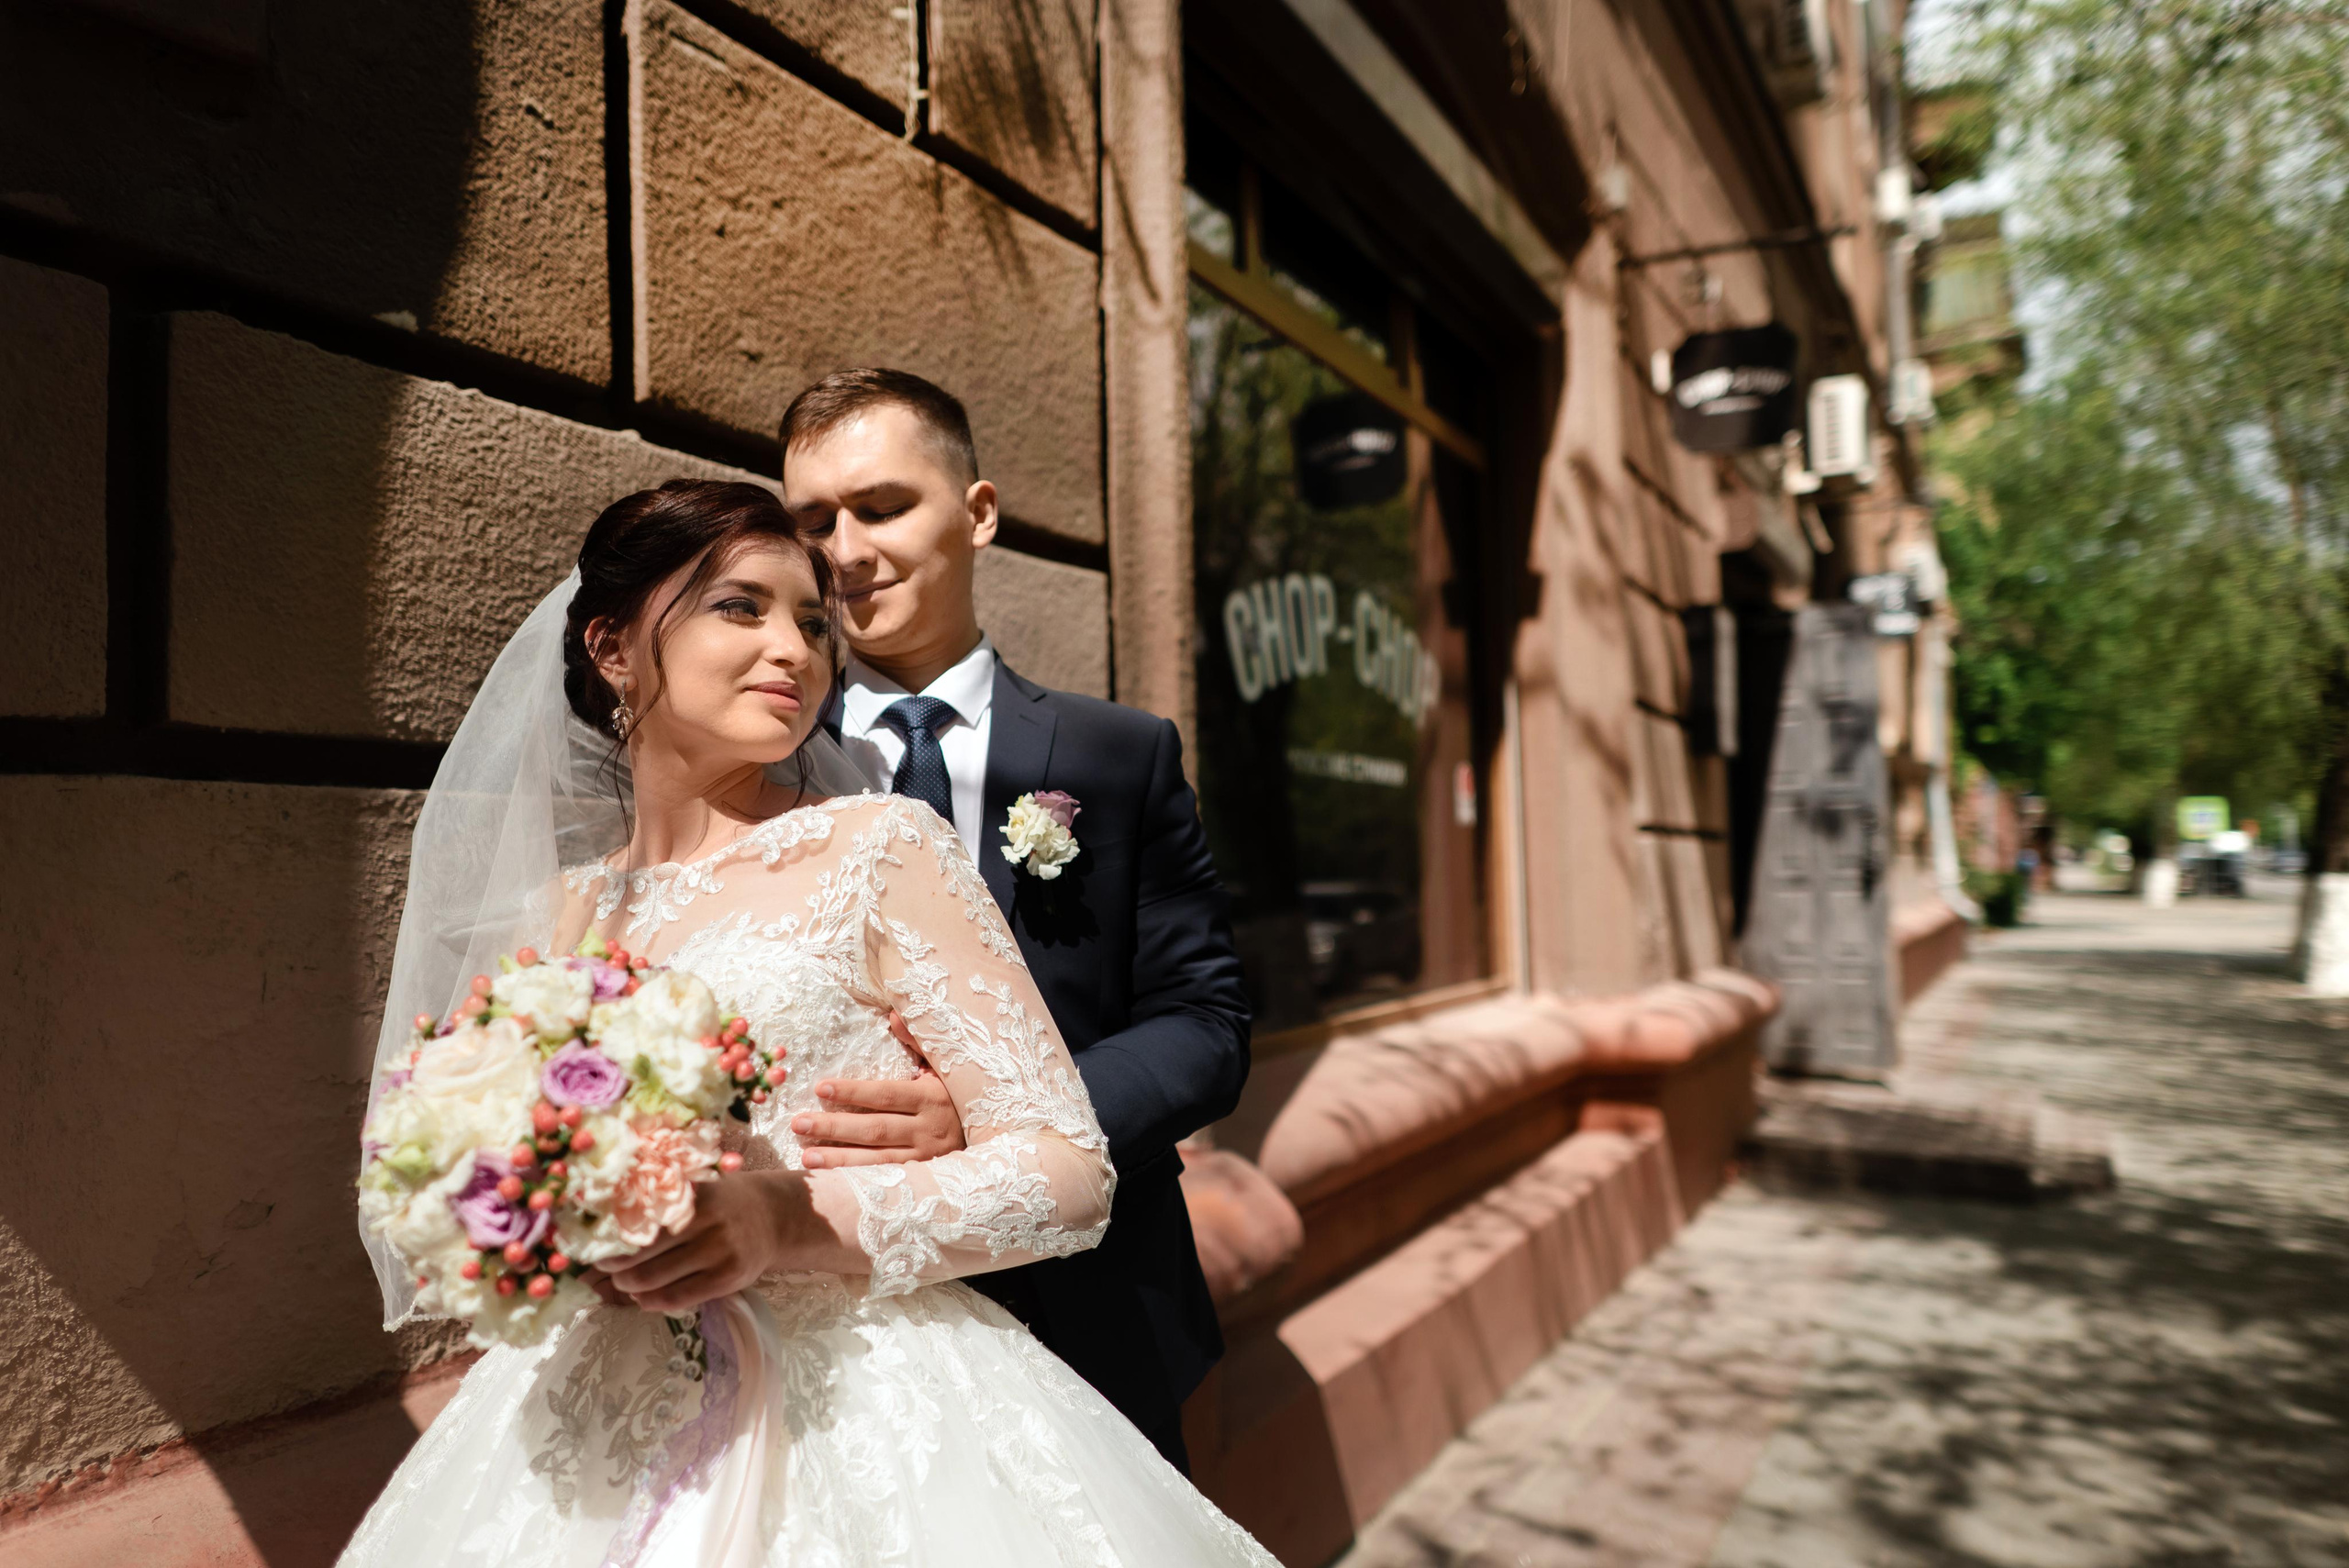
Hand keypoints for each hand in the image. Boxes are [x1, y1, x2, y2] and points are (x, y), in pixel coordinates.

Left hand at [595, 1169, 821, 1312]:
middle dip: (616, 1265)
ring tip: (622, 1281)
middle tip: (603, 1267)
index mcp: (696, 1194)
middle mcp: (710, 1221)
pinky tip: (643, 1298)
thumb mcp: (698, 1190)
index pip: (642, 1220)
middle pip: (644, 1252)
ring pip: (657, 1278)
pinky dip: (653, 1301)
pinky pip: (679, 1297)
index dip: (613, 1237)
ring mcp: (721, 1251)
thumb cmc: (722, 1203)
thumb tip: (606, 1229)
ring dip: (630, 1284)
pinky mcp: (729, 1278)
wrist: (773, 1218)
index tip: (593, 1244)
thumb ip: (663, 1204)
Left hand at [794, 1014, 966, 1167]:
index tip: (821, 1088)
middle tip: (798, 1122)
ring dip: (839, 1160)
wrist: (1000, 1137)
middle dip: (834, 1127)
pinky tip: (832, 1180)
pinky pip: (886, 1182)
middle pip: (875, 1129)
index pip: (886, 1095)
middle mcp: (930, 1130)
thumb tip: (892, 1015)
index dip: (853, 1092)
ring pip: (877, 1161)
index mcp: (934, 1097)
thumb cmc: (963, 1094)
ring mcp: (927, 1159)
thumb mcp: (947, 1064)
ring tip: (805, 1157)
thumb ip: (918, 1041)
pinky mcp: (924, 1179)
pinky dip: (858, 1181)